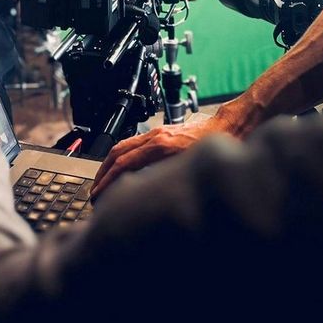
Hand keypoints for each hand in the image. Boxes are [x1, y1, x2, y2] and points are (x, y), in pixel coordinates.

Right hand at [91, 116, 218, 200]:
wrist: (227, 128)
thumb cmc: (214, 149)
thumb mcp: (190, 168)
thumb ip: (168, 178)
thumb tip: (149, 195)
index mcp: (159, 146)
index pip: (124, 163)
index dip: (108, 181)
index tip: (98, 194)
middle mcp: (154, 137)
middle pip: (118, 152)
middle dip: (103, 172)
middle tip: (95, 190)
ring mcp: (157, 132)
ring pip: (124, 146)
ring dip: (110, 163)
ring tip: (103, 180)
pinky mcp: (161, 132)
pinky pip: (134, 143)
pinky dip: (122, 156)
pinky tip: (123, 168)